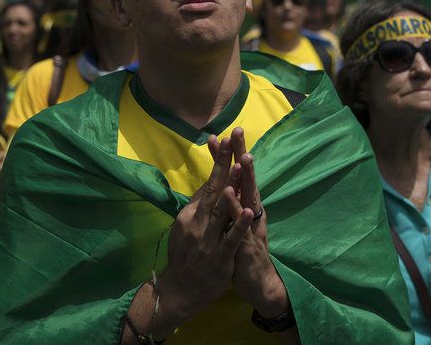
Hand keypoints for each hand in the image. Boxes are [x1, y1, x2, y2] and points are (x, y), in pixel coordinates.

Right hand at [153, 137, 254, 333]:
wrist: (180, 289)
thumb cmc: (185, 254)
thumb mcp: (184, 227)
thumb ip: (197, 206)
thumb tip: (207, 185)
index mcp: (190, 214)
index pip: (207, 183)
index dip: (218, 162)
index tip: (225, 140)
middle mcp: (198, 222)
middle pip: (213, 189)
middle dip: (224, 164)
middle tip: (232, 141)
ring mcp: (208, 239)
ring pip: (222, 210)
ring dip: (232, 187)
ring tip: (241, 167)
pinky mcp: (220, 257)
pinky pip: (232, 238)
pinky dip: (240, 224)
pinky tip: (250, 210)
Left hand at [211, 128, 287, 317]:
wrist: (257, 282)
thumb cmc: (242, 249)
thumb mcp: (233, 222)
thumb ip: (229, 203)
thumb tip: (221, 183)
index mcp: (245, 204)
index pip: (236, 174)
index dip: (230, 155)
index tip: (221, 133)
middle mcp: (251, 210)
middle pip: (246, 177)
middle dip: (241, 154)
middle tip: (238, 131)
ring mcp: (251, 225)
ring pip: (249, 197)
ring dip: (245, 177)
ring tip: (242, 157)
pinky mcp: (248, 242)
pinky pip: (241, 224)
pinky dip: (236, 209)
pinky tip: (230, 194)